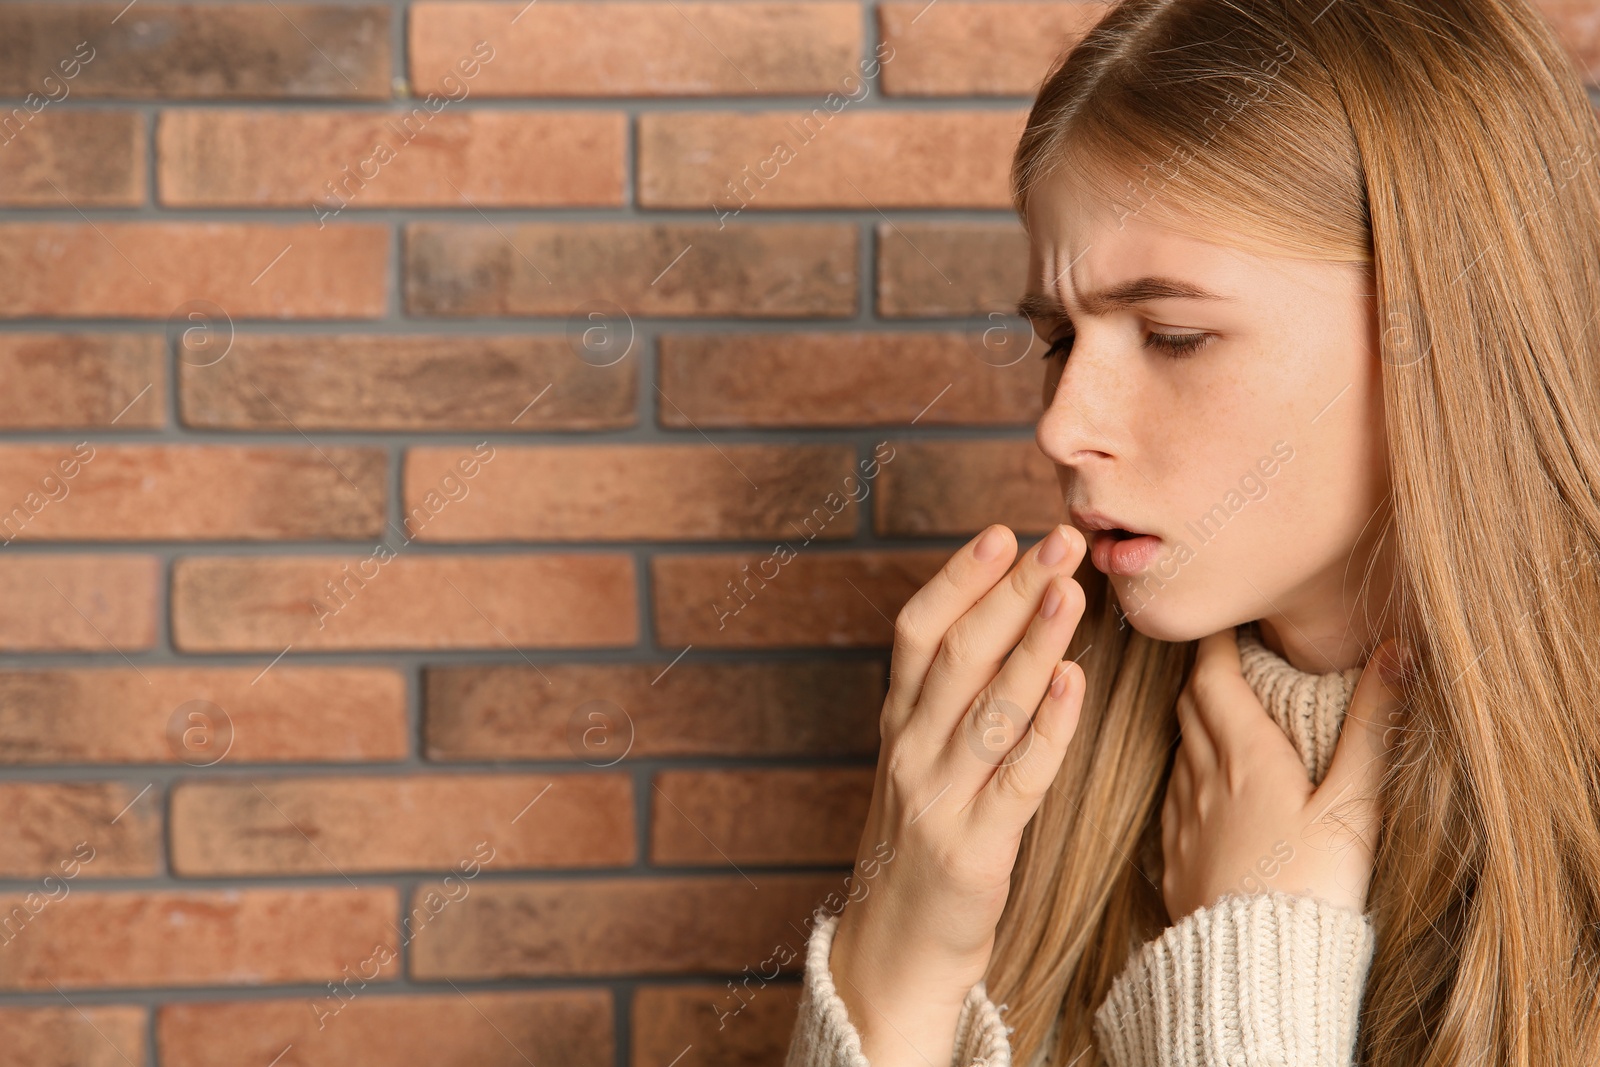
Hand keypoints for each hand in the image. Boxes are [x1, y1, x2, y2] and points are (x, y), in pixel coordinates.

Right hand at [828, 522, 1089, 1065]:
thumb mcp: (921, 759)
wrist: (894, 948)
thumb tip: (1007, 621)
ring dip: (1034, 643)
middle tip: (1060, 542)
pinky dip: (1047, 727)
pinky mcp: (974, 849)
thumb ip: (952, 699)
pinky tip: (1075, 684)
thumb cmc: (924, 840)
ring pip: (988, 705)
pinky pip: (1017, 778)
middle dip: (1010, 591)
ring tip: (1073, 593)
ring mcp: (938, 799)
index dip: (958, 578)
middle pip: (958, 654)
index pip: (918, 632)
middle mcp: (911, 751)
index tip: (1002, 532)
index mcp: (898, 722)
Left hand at [1159, 626, 1410, 921]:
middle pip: (1189, 706)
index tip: (1224, 619)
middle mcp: (1200, 777)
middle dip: (1204, 674)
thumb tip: (1394, 652)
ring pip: (1179, 750)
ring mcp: (1181, 818)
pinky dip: (1188, 775)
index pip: (1212, 676)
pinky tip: (1205, 788)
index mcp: (1241, 755)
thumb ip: (1372, 726)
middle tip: (1223, 654)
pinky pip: (1173, 798)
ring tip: (1218, 713)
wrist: (1254, 967)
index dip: (1215, 643)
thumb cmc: (1312, 884)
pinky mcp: (1173, 858)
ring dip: (1194, 724)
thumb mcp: (1352, 802)